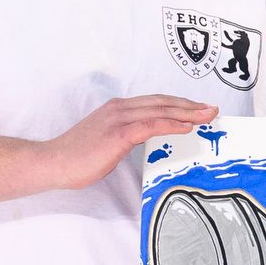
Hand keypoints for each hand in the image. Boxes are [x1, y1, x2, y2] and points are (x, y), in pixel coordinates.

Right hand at [34, 92, 210, 191]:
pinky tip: (187, 126)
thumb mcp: (107, 142)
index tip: (197, 110)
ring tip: (207, 115)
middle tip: (211, 109)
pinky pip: (151, 125)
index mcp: (117, 110)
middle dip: (189, 105)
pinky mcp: (118, 133)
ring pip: (160, 110)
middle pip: (162, 102)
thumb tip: (145, 141)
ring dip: (187, 112)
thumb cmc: (77, 157)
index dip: (178, 105)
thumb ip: (126, 137)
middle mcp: (120, 109)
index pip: (155, 103)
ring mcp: (118, 119)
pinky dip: (171, 124)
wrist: (54, 162)